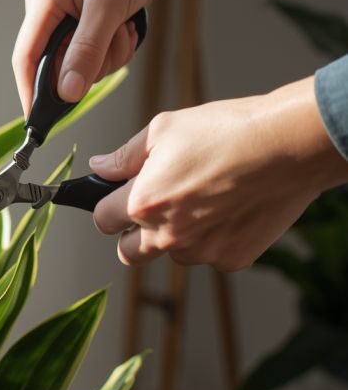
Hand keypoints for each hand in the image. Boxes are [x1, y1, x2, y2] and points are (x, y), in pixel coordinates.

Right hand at [13, 0, 176, 112]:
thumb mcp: (108, 3)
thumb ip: (87, 49)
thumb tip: (67, 92)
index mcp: (43, 5)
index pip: (25, 58)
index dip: (29, 92)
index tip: (37, 121)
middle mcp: (48, 16)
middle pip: (56, 67)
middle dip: (89, 65)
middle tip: (115, 40)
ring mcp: (65, 23)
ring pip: (79, 66)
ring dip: (107, 57)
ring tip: (122, 27)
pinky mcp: (83, 28)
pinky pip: (93, 57)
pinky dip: (113, 51)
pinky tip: (123, 27)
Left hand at [90, 77, 347, 271]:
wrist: (289, 146)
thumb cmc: (227, 131)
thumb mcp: (163, 130)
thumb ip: (124, 156)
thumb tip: (99, 167)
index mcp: (143, 203)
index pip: (103, 220)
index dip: (108, 205)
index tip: (117, 197)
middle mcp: (168, 236)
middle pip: (128, 252)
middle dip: (132, 232)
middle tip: (153, 205)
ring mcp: (201, 252)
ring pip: (170, 254)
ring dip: (174, 237)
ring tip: (199, 201)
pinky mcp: (231, 259)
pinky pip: (207, 256)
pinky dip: (210, 240)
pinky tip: (226, 209)